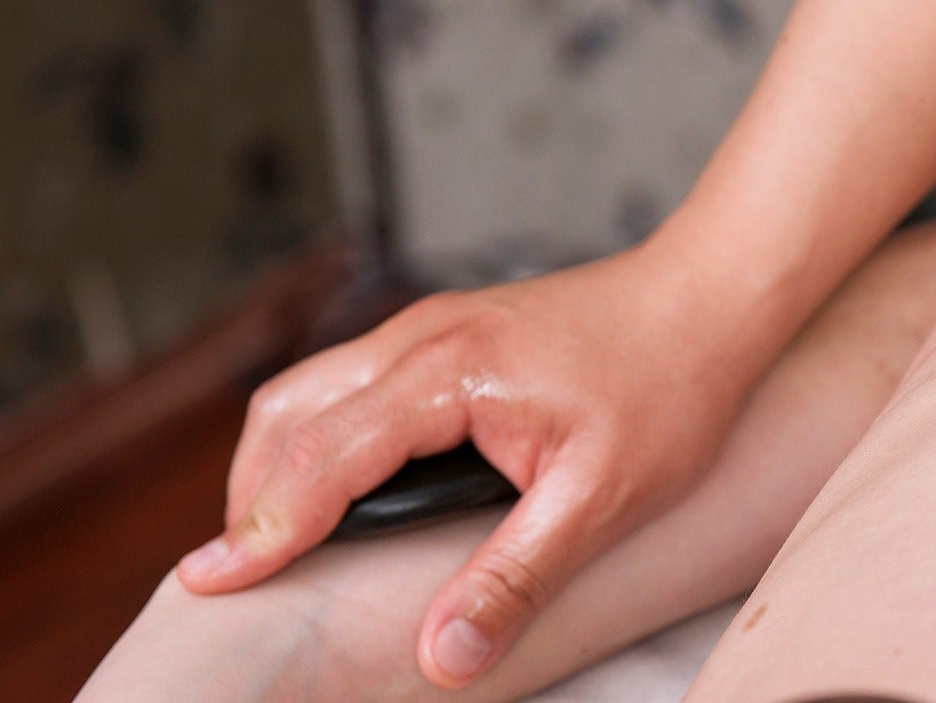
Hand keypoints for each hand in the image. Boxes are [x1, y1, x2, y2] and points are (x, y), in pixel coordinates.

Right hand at [176, 237, 765, 688]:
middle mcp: (423, 337)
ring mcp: (432, 327)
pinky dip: (321, 435)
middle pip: (289, 412)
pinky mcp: (449, 333)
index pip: (321, 457)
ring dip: (281, 462)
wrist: (712, 295)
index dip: (261, 528)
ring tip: (281, 540)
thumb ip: (518, 576)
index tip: (208, 584)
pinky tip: (345, 484)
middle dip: (253, 496)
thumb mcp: (604, 497)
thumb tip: (444, 654)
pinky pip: (352, 379)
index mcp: (450, 373)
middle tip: (240, 574)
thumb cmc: (670, 384)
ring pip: (312, 388)